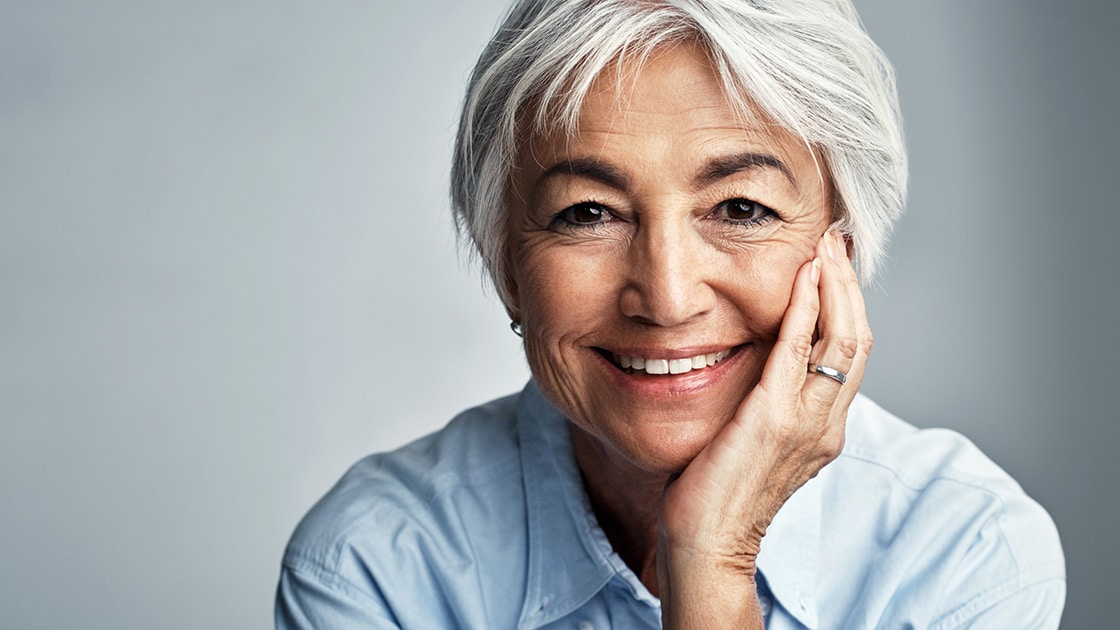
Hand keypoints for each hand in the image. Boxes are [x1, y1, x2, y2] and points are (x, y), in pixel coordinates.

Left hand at [656, 231, 872, 627]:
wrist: (708, 543)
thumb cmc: (720, 495)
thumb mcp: (755, 441)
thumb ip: (769, 402)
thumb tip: (759, 363)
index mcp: (824, 428)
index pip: (851, 354)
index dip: (848, 305)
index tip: (835, 264)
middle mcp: (827, 424)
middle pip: (858, 340)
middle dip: (849, 285)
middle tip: (836, 241)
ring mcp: (806, 423)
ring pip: (842, 340)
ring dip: (835, 287)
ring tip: (826, 247)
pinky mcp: (773, 420)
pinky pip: (798, 353)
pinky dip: (805, 309)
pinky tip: (804, 277)